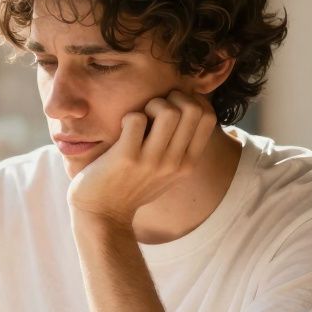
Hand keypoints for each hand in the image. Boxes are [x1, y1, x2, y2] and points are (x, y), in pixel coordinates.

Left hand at [66, 90, 215, 225]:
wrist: (102, 214)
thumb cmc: (132, 186)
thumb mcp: (167, 173)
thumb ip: (180, 148)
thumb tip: (189, 108)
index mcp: (188, 164)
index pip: (208, 116)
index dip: (191, 101)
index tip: (173, 107)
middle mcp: (174, 163)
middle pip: (192, 109)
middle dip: (172, 98)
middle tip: (153, 110)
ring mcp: (151, 162)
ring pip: (169, 111)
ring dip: (152, 104)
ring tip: (139, 117)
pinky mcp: (127, 158)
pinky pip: (136, 119)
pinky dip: (128, 117)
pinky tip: (122, 129)